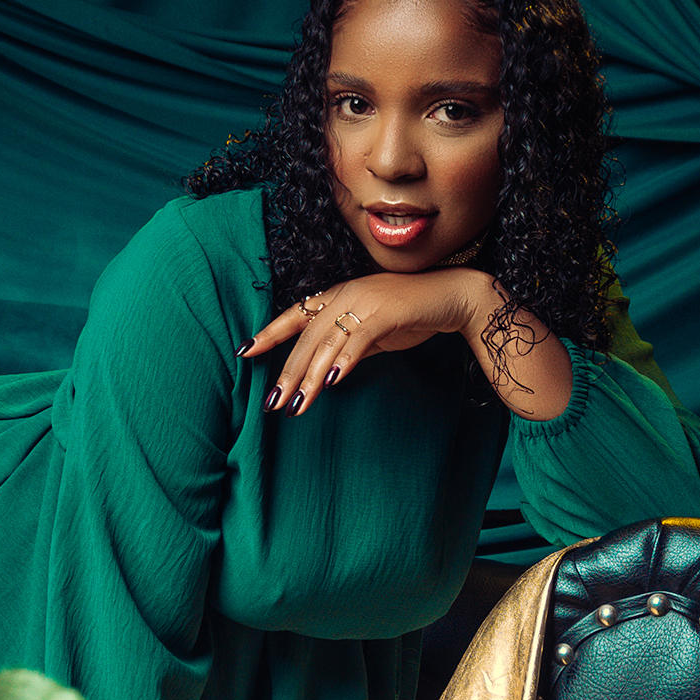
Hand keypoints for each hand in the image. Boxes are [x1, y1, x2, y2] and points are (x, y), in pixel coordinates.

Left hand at [239, 269, 492, 416]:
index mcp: (338, 295)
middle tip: (273, 403)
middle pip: (306, 337)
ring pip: (327, 343)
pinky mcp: (385, 312)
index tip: (246, 352)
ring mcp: (364, 301)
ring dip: (310, 377)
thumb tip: (328, 370)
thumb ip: (349, 345)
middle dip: (287, 373)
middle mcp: (345, 295)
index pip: (295, 315)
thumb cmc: (413, 313)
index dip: (270, 333)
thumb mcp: (373, 331)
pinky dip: (343, 361)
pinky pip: (357, 340)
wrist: (453, 296)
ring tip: (297, 405)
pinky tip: (331, 382)